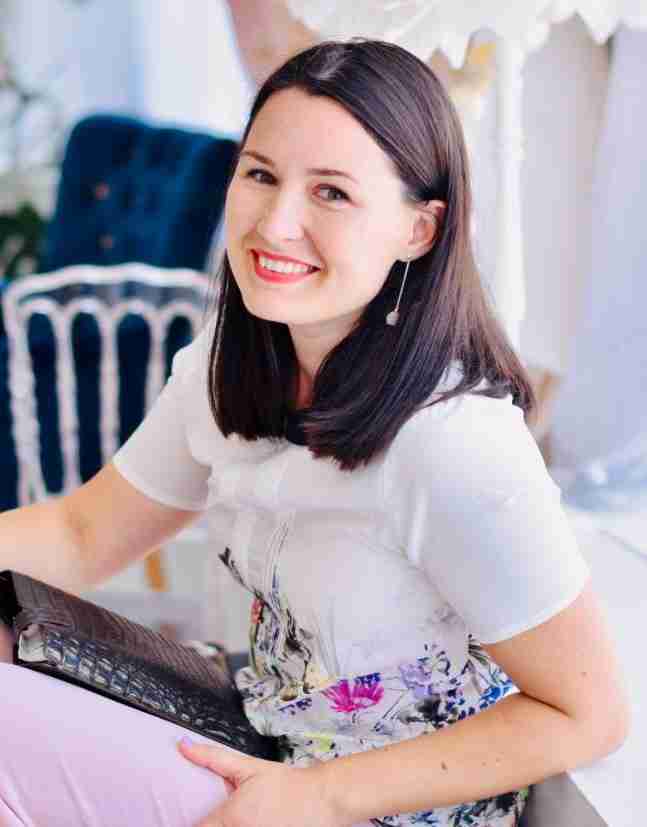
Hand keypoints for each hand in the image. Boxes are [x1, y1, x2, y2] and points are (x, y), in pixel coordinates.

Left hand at [177, 738, 345, 826]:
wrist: (323, 801)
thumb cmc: (289, 786)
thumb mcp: (249, 767)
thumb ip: (213, 758)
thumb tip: (184, 745)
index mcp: (229, 819)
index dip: (189, 823)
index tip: (185, 816)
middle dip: (210, 823)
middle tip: (216, 812)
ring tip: (240, 816)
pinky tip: (252, 821)